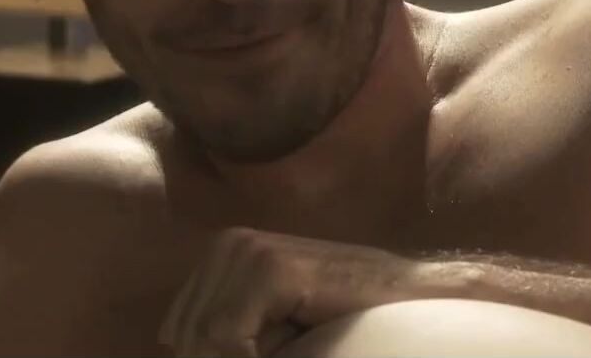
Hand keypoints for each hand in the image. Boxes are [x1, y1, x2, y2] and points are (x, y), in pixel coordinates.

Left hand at [157, 226, 429, 356]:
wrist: (414, 301)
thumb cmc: (346, 323)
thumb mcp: (272, 332)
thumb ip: (225, 338)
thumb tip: (176, 347)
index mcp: (222, 256)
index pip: (177, 333)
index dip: (213, 356)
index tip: (273, 347)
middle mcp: (229, 244)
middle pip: (185, 336)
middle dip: (223, 357)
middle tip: (291, 344)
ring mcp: (250, 250)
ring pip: (201, 340)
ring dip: (240, 357)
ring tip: (297, 342)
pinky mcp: (272, 268)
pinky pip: (225, 338)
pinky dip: (251, 357)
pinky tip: (298, 345)